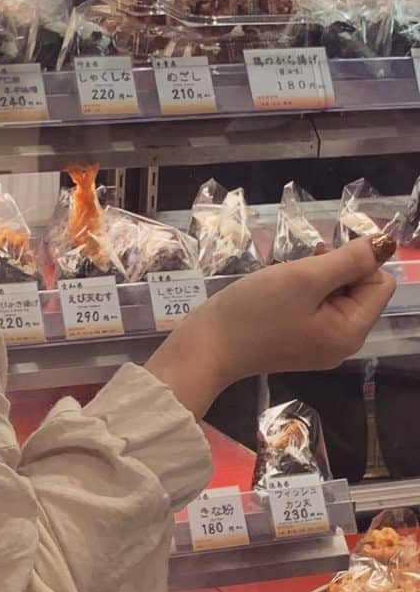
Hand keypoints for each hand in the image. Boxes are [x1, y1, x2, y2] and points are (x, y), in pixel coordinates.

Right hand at [148, 240, 395, 417]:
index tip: (316, 260)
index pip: (380, 283)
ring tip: (282, 280)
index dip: (354, 263)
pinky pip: (316, 309)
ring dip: (313, 279)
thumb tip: (384, 244)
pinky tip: (275, 293)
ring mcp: (320, 345)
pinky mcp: (299, 343)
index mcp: (351, 332)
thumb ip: (348, 260)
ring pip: (335, 297)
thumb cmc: (253, 312)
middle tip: (296, 269)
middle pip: (359, 291)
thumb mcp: (303, 278)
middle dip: (332, 271)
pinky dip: (300, 294)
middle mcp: (343, 343)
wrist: (206, 348)